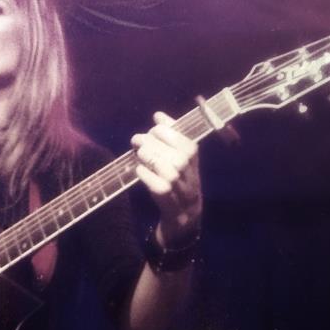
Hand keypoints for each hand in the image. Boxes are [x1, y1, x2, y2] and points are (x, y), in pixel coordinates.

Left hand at [131, 112, 201, 244]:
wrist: (186, 215)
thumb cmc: (181, 179)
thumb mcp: (181, 156)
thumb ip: (171, 134)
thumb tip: (158, 115)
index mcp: (193, 154)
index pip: (177, 135)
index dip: (161, 131)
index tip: (151, 133)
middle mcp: (188, 168)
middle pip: (167, 149)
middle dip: (149, 142)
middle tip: (137, 142)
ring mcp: (178, 184)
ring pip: (160, 164)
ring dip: (145, 157)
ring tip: (139, 156)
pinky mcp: (165, 197)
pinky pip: (152, 181)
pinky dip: (143, 173)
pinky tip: (139, 171)